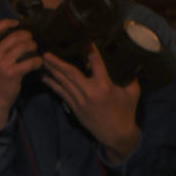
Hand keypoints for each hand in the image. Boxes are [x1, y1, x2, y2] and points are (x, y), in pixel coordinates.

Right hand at [0, 19, 41, 130]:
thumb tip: (18, 32)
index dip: (7, 22)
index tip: (17, 23)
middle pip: (15, 36)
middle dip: (27, 37)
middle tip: (31, 42)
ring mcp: (1, 64)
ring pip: (24, 46)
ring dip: (34, 47)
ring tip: (35, 51)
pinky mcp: (12, 73)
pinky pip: (31, 61)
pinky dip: (38, 61)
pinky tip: (38, 63)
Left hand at [42, 46, 140, 163]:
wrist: (116, 134)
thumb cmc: (126, 111)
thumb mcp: (132, 92)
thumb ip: (129, 77)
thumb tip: (130, 62)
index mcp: (105, 86)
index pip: (97, 64)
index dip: (90, 52)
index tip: (84, 41)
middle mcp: (90, 92)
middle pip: (70, 73)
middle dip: (57, 62)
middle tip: (46, 52)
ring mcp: (80, 100)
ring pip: (63, 82)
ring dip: (52, 71)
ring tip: (43, 61)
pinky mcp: (74, 107)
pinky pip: (61, 93)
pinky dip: (53, 84)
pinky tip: (45, 77)